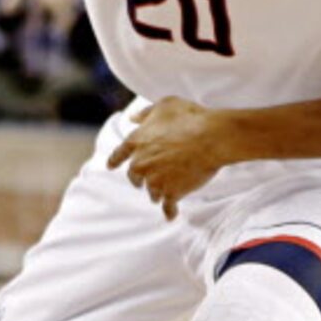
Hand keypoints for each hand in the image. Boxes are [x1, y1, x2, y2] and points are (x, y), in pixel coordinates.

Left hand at [108, 97, 236, 217]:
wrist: (210, 137)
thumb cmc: (189, 117)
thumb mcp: (164, 105)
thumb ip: (146, 113)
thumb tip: (132, 118)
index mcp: (135, 142)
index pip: (119, 154)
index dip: (115, 160)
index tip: (110, 167)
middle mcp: (140, 163)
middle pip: (135, 176)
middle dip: (141, 178)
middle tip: (150, 179)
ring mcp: (155, 180)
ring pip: (152, 191)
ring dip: (158, 191)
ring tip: (167, 190)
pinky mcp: (171, 192)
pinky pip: (167, 206)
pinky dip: (169, 211)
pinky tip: (171, 215)